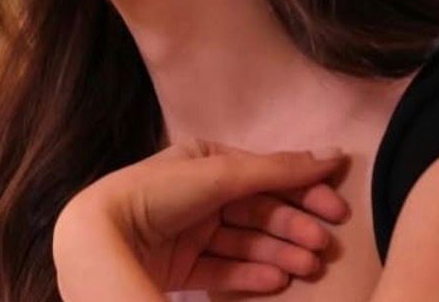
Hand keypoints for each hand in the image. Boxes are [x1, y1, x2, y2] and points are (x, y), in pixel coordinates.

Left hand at [53, 139, 350, 297]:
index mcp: (205, 160)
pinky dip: (249, 277)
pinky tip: (276, 282)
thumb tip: (334, 155)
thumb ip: (277, 169)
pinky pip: (221, 271)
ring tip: (306, 269)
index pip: (265, 176)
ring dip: (277, 255)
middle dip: (292, 229)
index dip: (302, 192)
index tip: (336, 211)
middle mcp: (197, 194)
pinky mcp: (177, 266)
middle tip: (323, 247)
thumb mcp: (223, 174)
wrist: (101, 237)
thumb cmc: (160, 194)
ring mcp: (187, 231)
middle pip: (258, 213)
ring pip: (244, 244)